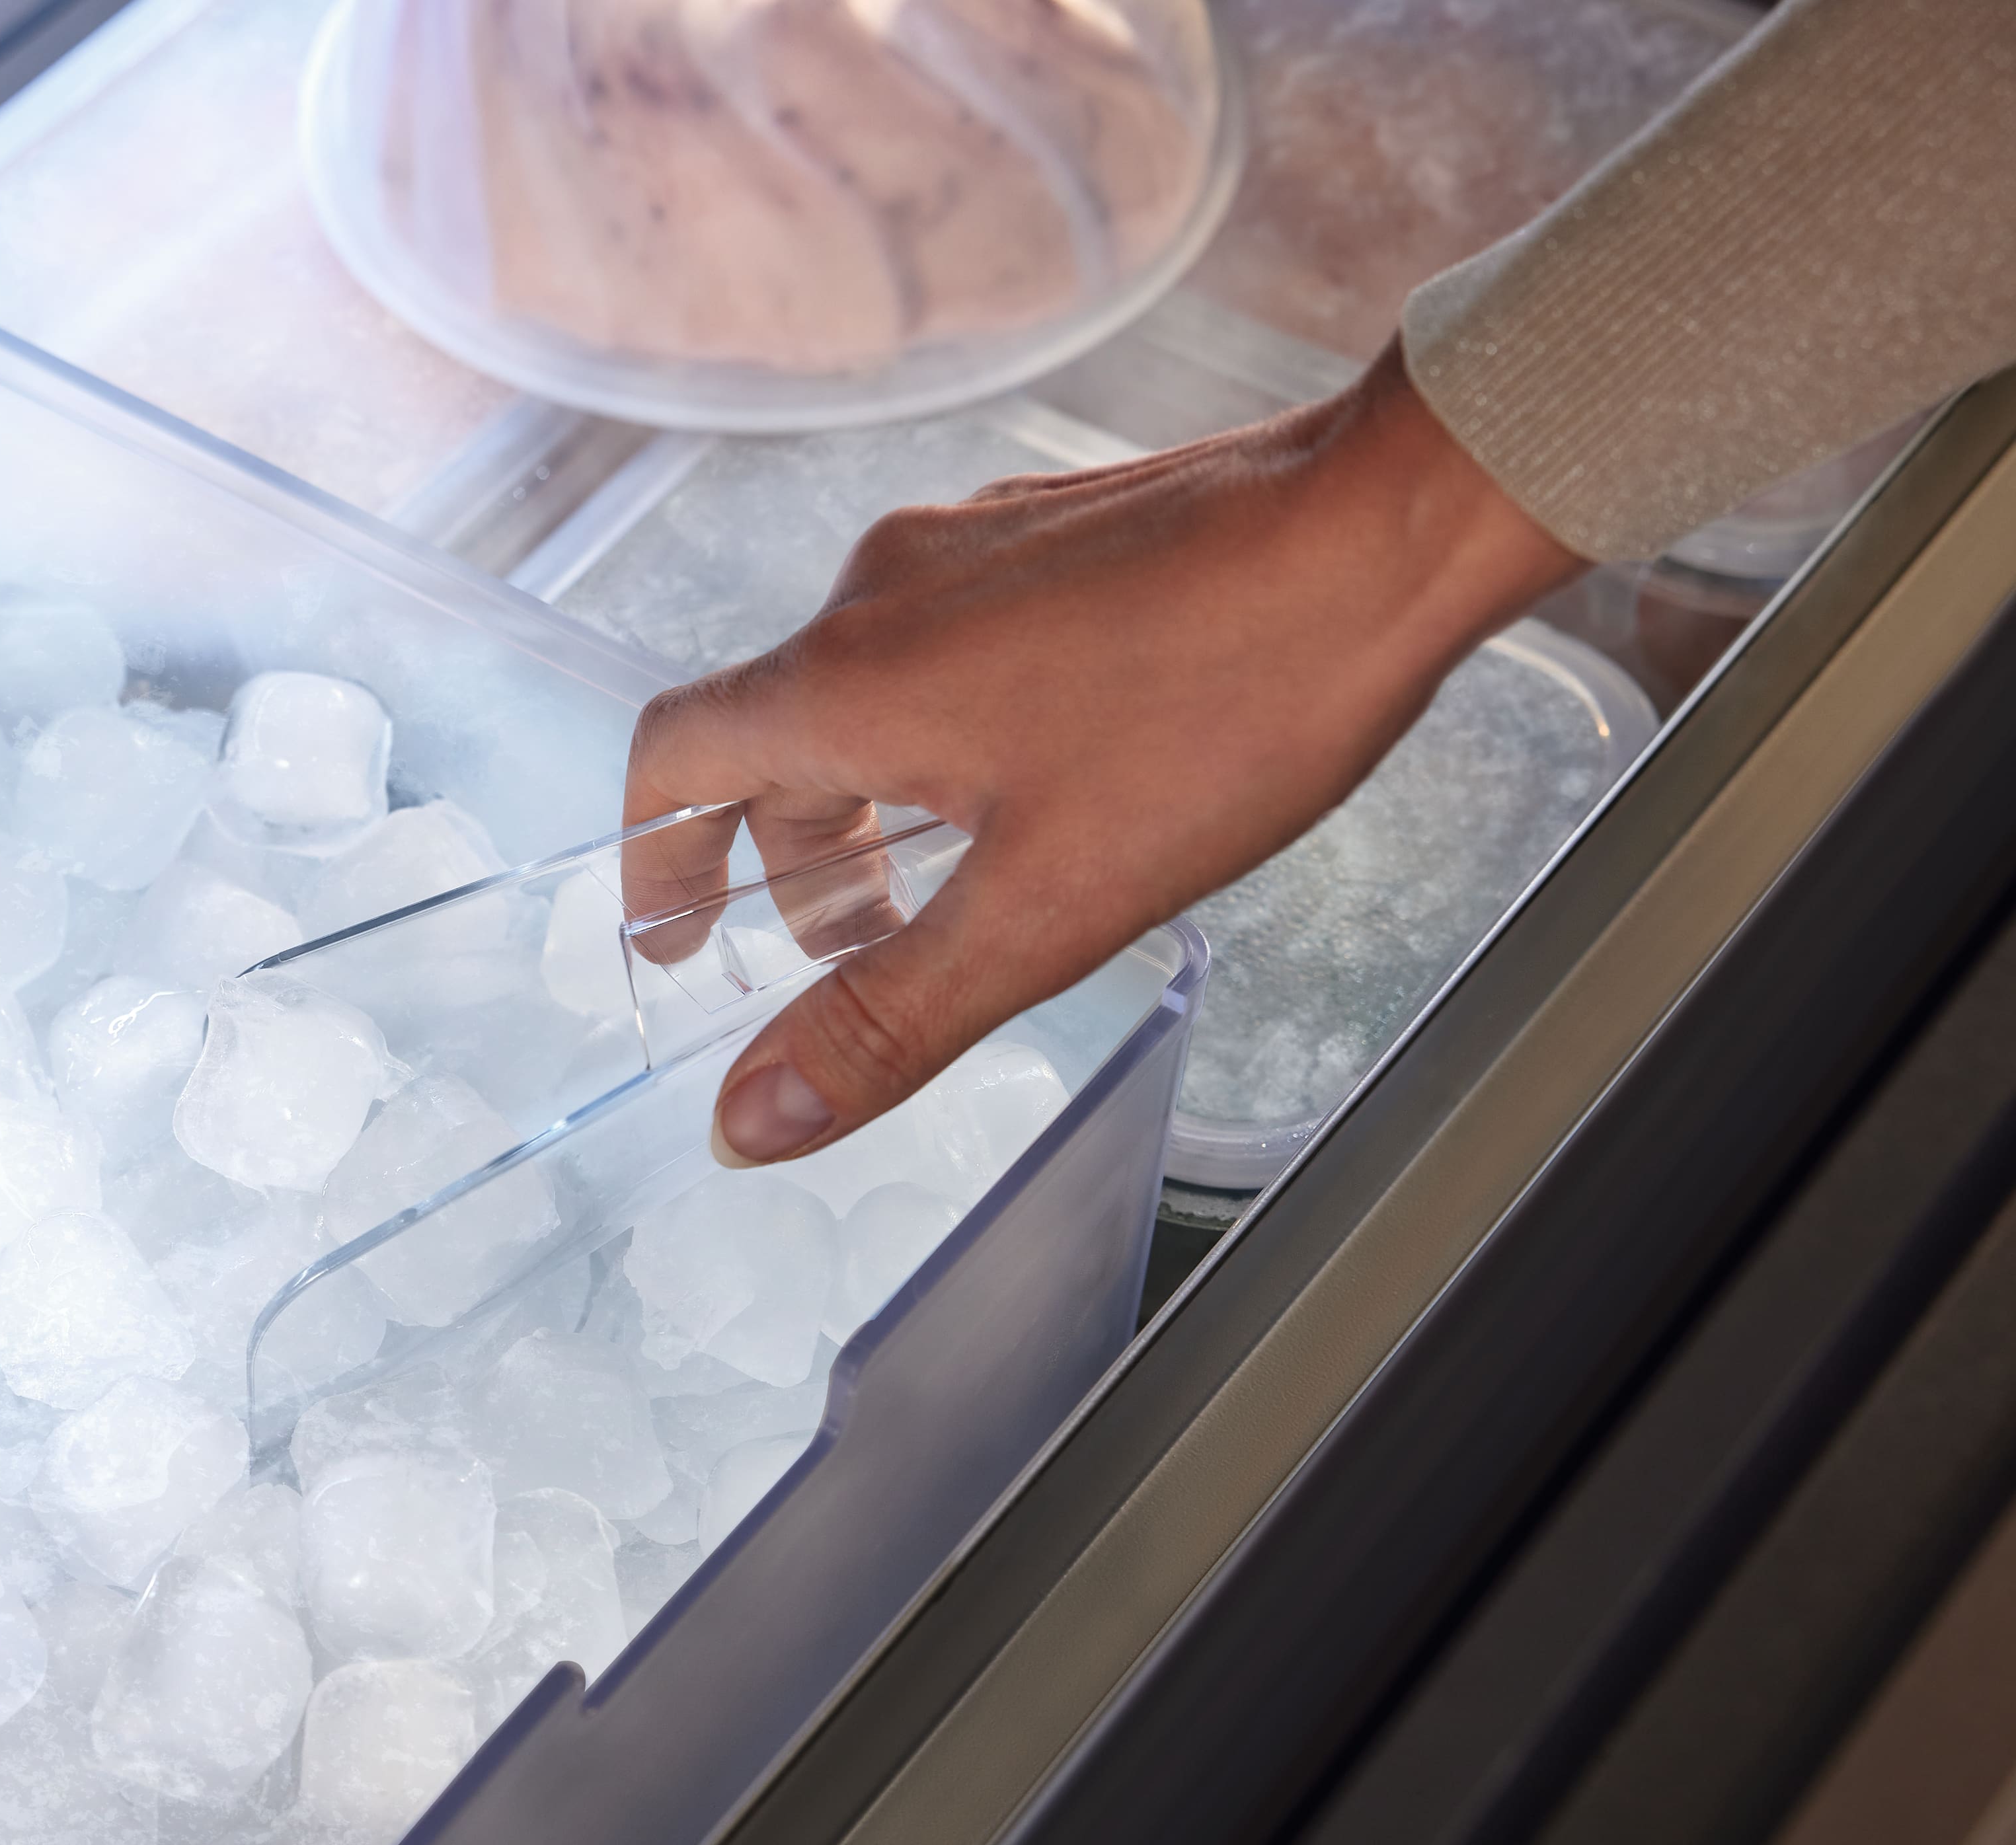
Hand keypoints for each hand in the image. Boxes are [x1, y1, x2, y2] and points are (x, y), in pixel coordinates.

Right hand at [621, 340, 1587, 1166]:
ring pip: (868, 688)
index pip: (673, 759)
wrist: (1385, 527)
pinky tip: (1053, 775)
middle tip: (858, 952)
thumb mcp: (1045, 907)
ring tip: (962, 878)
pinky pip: (948, 637)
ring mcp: (966, 545)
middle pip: (776, 736)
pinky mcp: (1046, 529)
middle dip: (797, 858)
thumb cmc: (1225, 708)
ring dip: (879, 795)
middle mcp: (878, 592)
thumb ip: (887, 1018)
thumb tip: (747, 1120)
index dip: (656, 858)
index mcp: (847, 681)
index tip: (679, 934)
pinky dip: (948, 728)